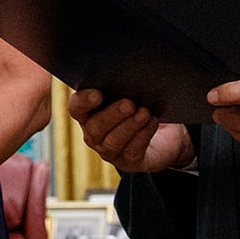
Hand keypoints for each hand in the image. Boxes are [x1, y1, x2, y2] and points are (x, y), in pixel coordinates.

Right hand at [67, 89, 192, 171]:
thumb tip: (127, 76)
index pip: (76, 107)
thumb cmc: (140, 106)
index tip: (98, 94)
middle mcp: (94, 134)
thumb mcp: (129, 94)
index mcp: (88, 114)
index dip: (84, 101)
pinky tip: (152, 122)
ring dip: (129, 125)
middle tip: (129, 103)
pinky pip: (132, 151)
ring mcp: (109, 151)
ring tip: (144, 112)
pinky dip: (143, 135)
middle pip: (95, 127)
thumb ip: (121, 87)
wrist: (163, 134)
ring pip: (113, 142)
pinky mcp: (129, 162)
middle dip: (113, 114)